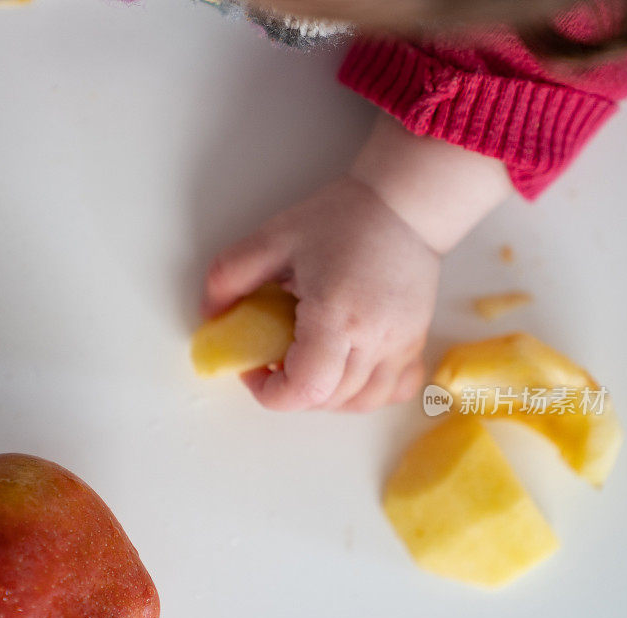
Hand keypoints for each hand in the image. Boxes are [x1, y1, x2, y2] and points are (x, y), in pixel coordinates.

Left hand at [201, 175, 439, 411]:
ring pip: (361, 404)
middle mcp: (374, 339)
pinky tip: (347, 369)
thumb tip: (211, 315)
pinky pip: (394, 391)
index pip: (304, 390)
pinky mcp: (415, 343)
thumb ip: (229, 276)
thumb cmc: (343, 218)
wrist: (404, 205)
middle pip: (327, 401)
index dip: (270, 392)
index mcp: (336, 316)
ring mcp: (401, 346)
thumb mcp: (272, 239)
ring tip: (309, 363)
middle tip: (275, 358)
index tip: (255, 368)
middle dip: (291, 391)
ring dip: (326, 397)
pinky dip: (365, 393)